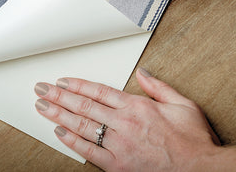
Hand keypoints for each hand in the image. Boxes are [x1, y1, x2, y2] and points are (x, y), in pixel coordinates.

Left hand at [34, 68, 220, 171]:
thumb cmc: (194, 141)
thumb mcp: (183, 104)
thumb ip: (158, 87)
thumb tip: (142, 73)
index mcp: (136, 107)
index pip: (98, 91)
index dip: (77, 85)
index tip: (62, 81)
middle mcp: (124, 124)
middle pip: (84, 106)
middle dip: (59, 97)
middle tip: (41, 90)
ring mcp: (120, 146)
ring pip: (82, 127)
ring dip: (58, 115)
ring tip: (42, 107)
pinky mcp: (120, 167)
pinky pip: (90, 152)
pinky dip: (73, 142)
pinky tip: (59, 133)